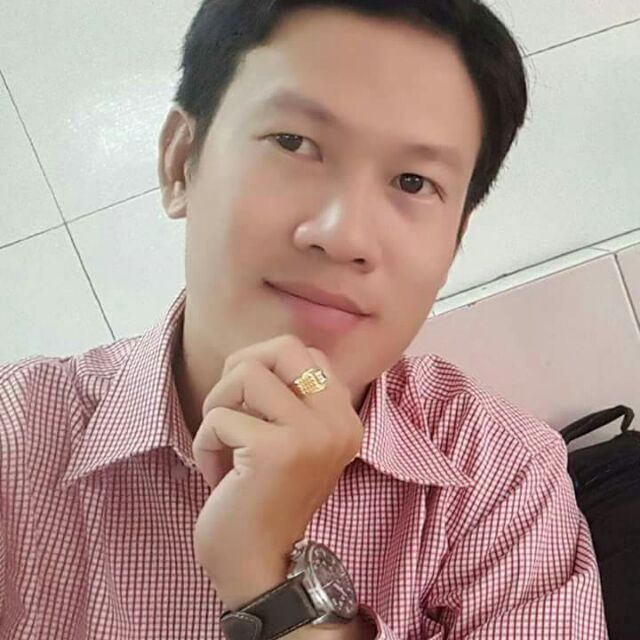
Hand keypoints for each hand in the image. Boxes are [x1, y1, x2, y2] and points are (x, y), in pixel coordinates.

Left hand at [191, 334, 363, 610]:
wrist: (261, 566)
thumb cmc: (267, 498)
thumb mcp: (293, 439)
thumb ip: (288, 397)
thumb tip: (252, 355)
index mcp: (345, 417)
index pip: (307, 353)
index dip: (266, 368)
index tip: (252, 407)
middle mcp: (338, 422)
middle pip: (283, 347)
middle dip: (240, 371)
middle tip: (230, 410)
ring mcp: (311, 435)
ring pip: (246, 372)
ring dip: (217, 406)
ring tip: (222, 442)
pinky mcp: (275, 452)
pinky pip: (220, 416)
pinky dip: (205, 442)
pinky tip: (217, 473)